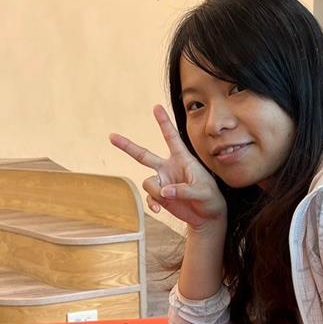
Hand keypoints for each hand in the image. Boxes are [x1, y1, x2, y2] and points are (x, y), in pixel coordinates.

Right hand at [110, 105, 226, 231]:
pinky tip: (158, 210)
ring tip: (168, 199)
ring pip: (147, 183)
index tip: (156, 107)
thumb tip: (164, 192)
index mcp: (182, 159)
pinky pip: (149, 198)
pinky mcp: (160, 197)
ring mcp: (163, 182)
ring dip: (155, 192)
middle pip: (143, 155)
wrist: (208, 216)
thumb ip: (184, 190)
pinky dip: (152, 204)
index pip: (171, 137)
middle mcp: (168, 168)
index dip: (164, 122)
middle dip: (127, 146)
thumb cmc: (210, 198)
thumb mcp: (203, 191)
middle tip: (112, 136)